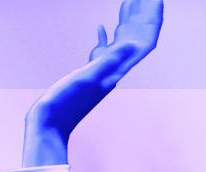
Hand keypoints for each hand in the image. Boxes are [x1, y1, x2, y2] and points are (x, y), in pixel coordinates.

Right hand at [23, 0, 163, 166]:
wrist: (48, 124)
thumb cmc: (65, 103)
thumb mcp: (87, 77)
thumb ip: (108, 60)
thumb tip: (133, 44)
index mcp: (116, 69)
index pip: (142, 40)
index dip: (151, 19)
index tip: (157, 0)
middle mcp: (113, 70)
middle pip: (135, 38)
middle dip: (142, 15)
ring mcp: (101, 72)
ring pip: (120, 41)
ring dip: (127, 22)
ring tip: (129, 2)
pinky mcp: (88, 74)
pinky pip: (101, 51)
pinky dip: (104, 36)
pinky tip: (100, 27)